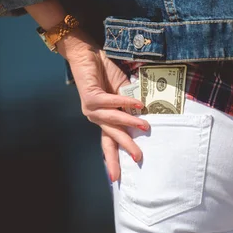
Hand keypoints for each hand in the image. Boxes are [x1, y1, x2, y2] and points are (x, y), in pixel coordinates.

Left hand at [57, 29, 147, 181]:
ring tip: (146, 126)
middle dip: (125, 149)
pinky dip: (125, 103)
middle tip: (138, 159)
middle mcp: (95, 118)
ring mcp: (91, 109)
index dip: (113, 159)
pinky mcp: (90, 97)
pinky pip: (111, 103)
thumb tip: (145, 115)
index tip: (117, 177)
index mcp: (103, 119)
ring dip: (130, 123)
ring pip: (113, 121)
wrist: (87, 55)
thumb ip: (130, 105)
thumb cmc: (105, 73)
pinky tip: (137, 104)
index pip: (109, 143)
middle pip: (111, 139)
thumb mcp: (123, 92)